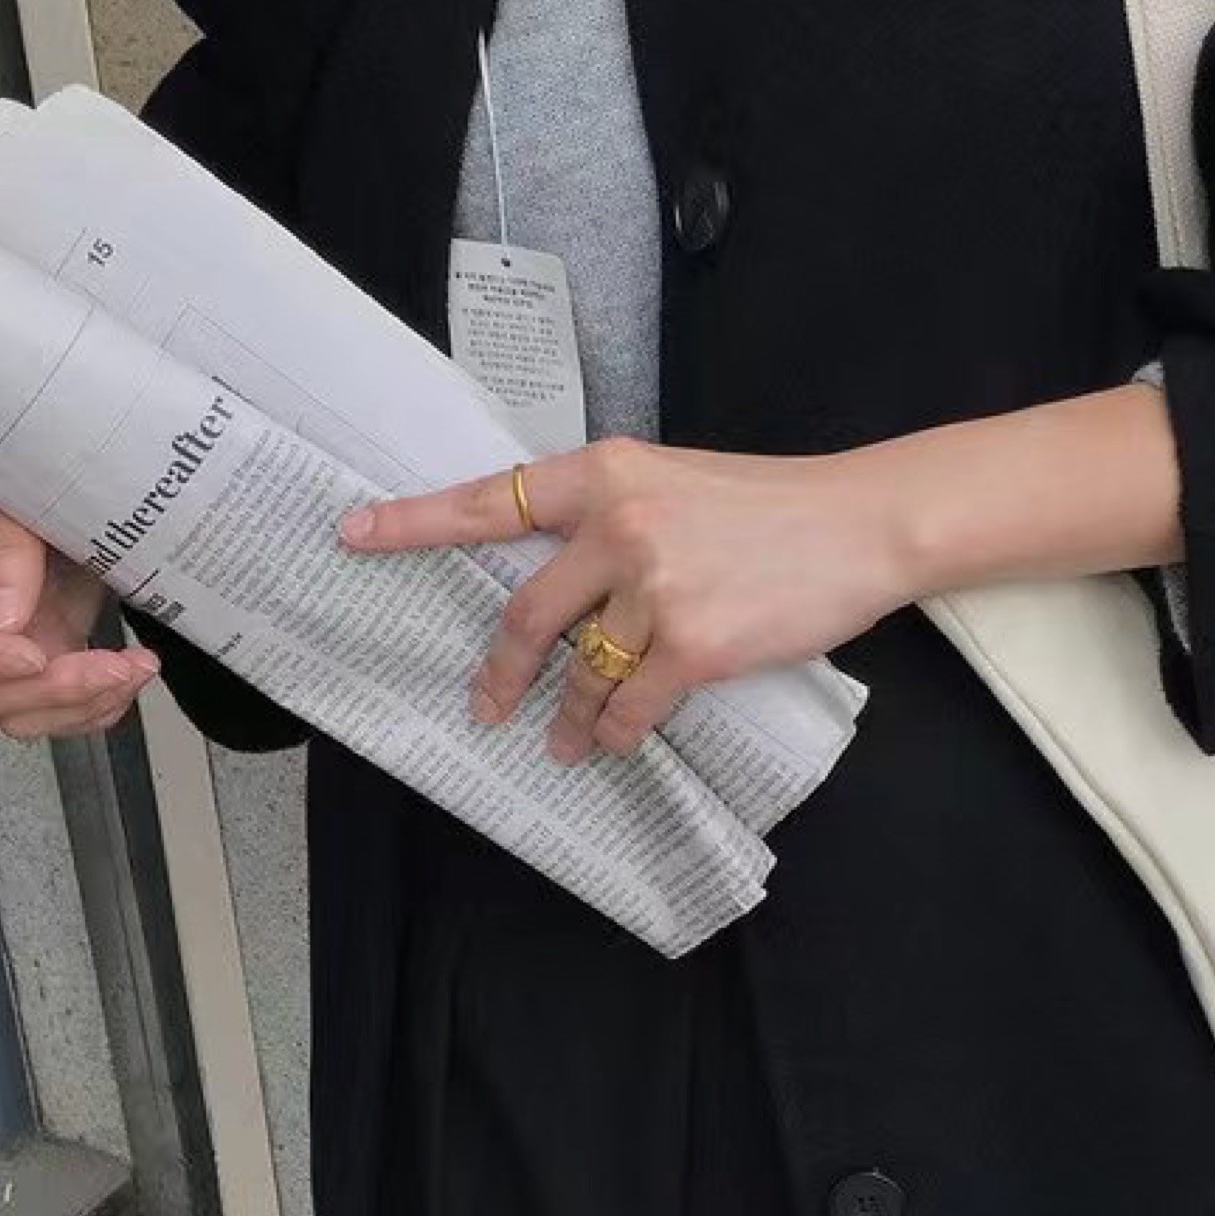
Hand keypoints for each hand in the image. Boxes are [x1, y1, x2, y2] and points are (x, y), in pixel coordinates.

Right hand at [0, 473, 157, 738]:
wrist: (50, 476)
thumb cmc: (13, 475)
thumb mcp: (6, 493)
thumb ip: (6, 550)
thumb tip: (6, 623)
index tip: (32, 657)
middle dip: (54, 690)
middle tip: (113, 666)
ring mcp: (2, 647)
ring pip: (25, 713)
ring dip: (85, 704)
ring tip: (135, 668)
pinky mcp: (46, 654)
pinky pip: (63, 708)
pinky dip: (101, 705)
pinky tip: (131, 675)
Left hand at [339, 437, 913, 760]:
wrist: (860, 523)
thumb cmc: (771, 506)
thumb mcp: (676, 484)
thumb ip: (611, 518)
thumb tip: (559, 583)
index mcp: (607, 474)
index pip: (492, 500)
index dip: (416, 521)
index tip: (354, 533)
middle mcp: (620, 526)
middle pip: (525, 614)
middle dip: (498, 672)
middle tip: (484, 705)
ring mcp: (655, 588)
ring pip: (581, 674)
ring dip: (570, 719)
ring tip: (568, 742)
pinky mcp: (694, 644)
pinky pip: (630, 707)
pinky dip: (620, 733)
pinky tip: (620, 741)